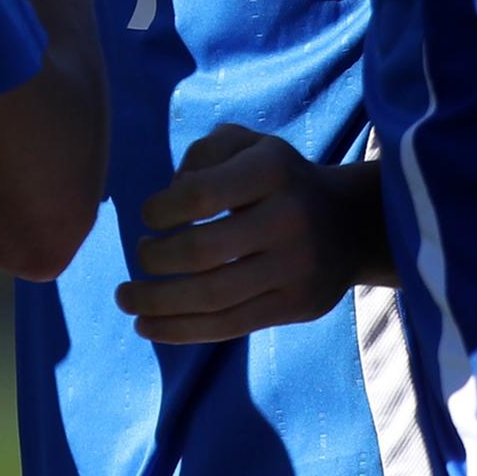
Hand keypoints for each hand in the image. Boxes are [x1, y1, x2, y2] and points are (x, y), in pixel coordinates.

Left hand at [114, 129, 386, 343]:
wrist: (350, 223)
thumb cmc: (277, 179)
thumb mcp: (247, 145)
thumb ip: (203, 155)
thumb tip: (172, 196)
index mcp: (272, 170)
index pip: (200, 195)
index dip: (161, 209)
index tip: (149, 216)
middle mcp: (288, 218)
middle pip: (202, 252)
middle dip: (155, 259)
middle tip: (139, 256)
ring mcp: (295, 268)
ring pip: (212, 297)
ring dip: (157, 302)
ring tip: (126, 299)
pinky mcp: (295, 307)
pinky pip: (229, 326)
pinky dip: (181, 330)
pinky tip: (148, 325)